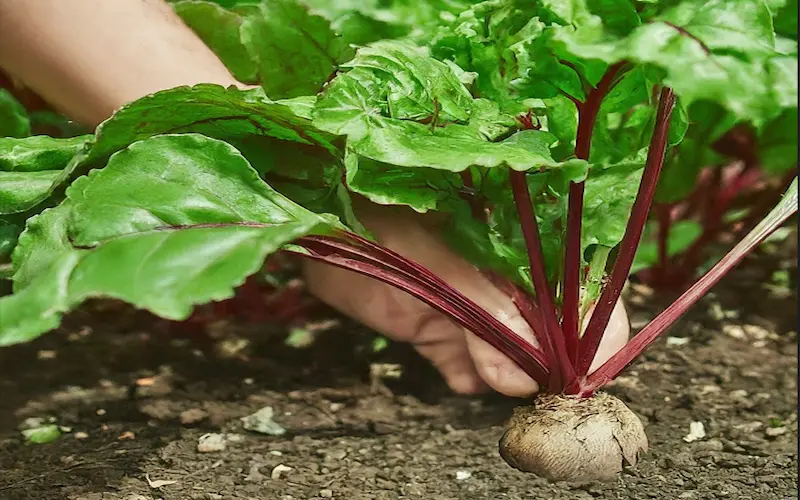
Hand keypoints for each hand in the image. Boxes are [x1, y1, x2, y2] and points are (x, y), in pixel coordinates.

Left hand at [304, 205, 629, 396]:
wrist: (311, 211)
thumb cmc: (374, 207)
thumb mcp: (434, 251)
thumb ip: (481, 310)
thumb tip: (521, 376)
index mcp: (519, 238)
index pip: (578, 284)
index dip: (593, 326)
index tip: (592, 369)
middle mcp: (503, 275)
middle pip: (552, 330)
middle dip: (552, 364)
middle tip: (546, 393)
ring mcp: (472, 304)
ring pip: (513, 354)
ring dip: (511, 375)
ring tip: (497, 377)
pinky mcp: (438, 329)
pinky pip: (466, 365)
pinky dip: (469, 376)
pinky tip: (460, 374)